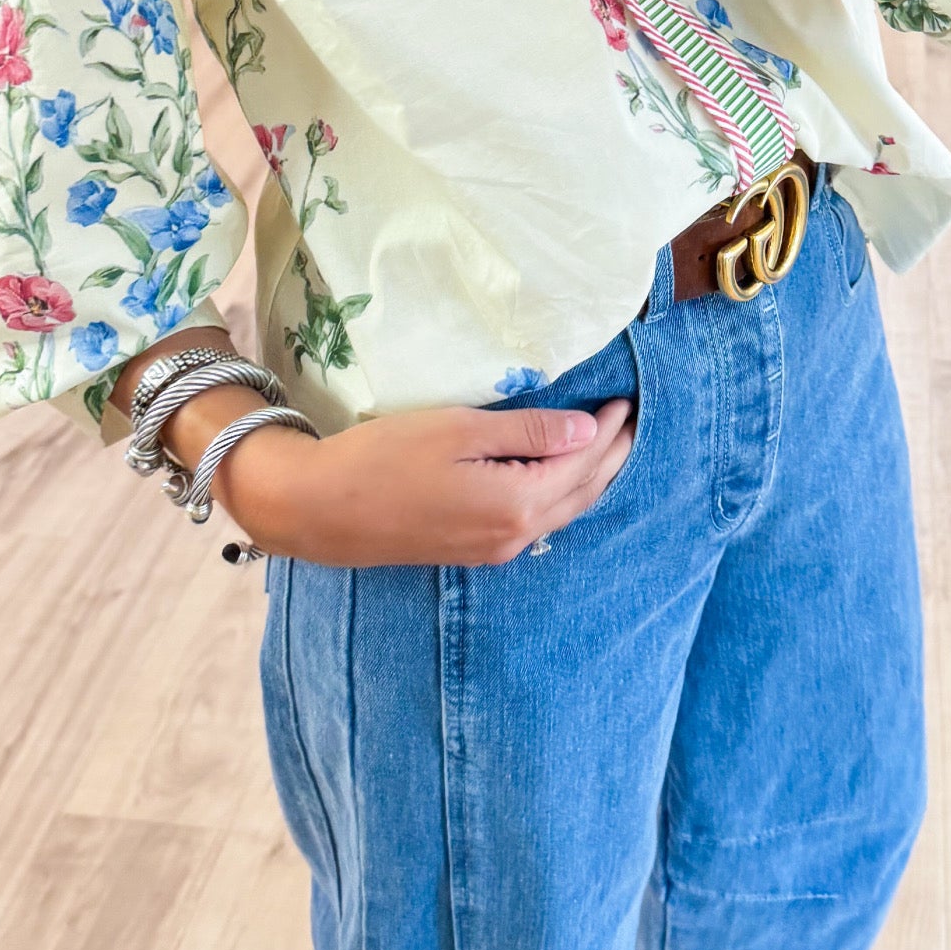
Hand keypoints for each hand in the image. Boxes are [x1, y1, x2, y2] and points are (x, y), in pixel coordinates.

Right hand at [216, 396, 637, 567]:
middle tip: (631, 423)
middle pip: (581, 494)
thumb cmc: (384, 458)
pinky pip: (536, 521)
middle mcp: (513, 535)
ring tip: (608, 447)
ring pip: (560, 511)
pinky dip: (560, 495)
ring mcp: (492, 548)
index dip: (607, 431)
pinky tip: (558, 478)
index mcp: (517, 503)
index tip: (623, 400)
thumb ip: (528, 430)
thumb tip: (588, 429)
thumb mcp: (459, 430)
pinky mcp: (472, 549)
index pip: (582, 463)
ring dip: (588, 479)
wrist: (319, 509)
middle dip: (611, 458)